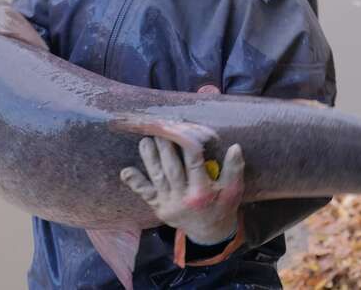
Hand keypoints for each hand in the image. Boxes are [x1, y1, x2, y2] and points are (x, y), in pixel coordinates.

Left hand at [120, 137, 244, 244]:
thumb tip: (235, 147)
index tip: (183, 129)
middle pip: (172, 168)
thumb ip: (234, 169)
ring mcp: (169, 204)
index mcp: (203, 193)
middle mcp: (184, 199)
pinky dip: (135, 183)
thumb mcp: (234, 190)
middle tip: (160, 128)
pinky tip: (125, 172)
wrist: (209, 233)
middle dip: (165, 147)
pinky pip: (146, 194)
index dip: (188, 145)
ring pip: (157, 177)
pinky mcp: (158, 208)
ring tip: (145, 140)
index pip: (194, 164)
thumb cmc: (222, 207)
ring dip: (149, 158)